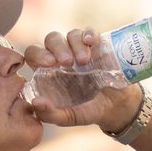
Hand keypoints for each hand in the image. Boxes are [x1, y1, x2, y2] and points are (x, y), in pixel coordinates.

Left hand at [23, 28, 141, 129]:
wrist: (117, 107)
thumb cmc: (89, 111)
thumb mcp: (70, 117)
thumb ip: (50, 114)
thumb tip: (35, 102)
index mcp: (49, 72)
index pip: (34, 54)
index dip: (37, 54)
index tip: (49, 64)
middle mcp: (63, 57)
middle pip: (51, 40)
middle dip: (57, 48)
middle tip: (67, 62)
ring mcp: (80, 50)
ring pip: (71, 35)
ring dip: (75, 44)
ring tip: (84, 61)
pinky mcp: (98, 46)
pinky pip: (90, 32)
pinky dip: (89, 34)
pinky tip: (91, 42)